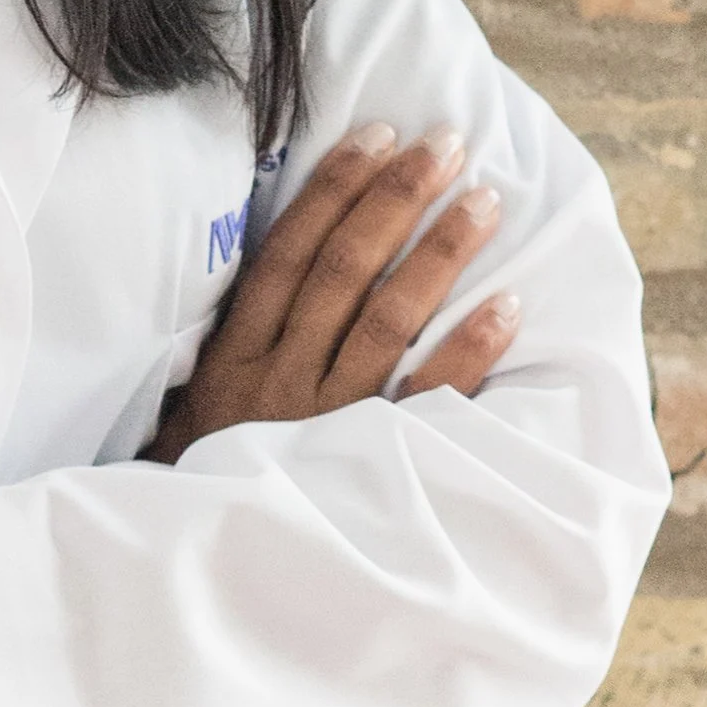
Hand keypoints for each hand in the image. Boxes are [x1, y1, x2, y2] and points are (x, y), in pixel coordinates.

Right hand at [148, 121, 513, 464]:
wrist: (199, 570)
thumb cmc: (208, 481)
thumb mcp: (198, 407)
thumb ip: (239, 342)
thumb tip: (289, 260)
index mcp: (233, 357)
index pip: (288, 253)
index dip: (333, 189)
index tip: (378, 135)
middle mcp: (278, 380)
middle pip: (341, 271)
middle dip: (396, 199)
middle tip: (446, 144)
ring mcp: (324, 423)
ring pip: (385, 321)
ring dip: (438, 255)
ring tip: (484, 201)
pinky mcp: (367, 466)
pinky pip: (425, 400)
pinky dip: (468, 351)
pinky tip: (508, 306)